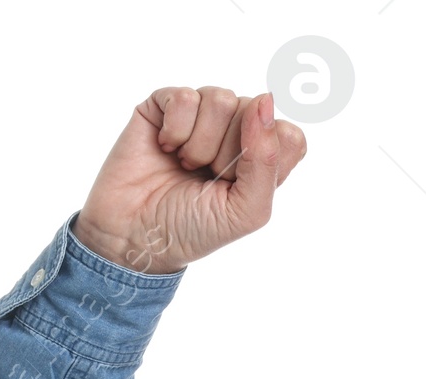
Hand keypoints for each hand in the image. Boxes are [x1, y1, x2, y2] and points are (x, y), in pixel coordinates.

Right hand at [73, 85, 307, 274]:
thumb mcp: (246, 211)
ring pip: (222, 98)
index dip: (266, 155)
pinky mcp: (168, 104)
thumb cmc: (193, 229)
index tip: (240, 182)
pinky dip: (176, 130)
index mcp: (262, 162)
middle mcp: (235, 133)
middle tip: (207, 178)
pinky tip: (165, 148)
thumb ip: (267, 159)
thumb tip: (266, 100)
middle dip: (228, 154)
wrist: (136, 232)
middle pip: (255, 112)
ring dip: (201, 144)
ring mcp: (202, 116)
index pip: (289, 135)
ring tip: (186, 165)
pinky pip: (186, 97)